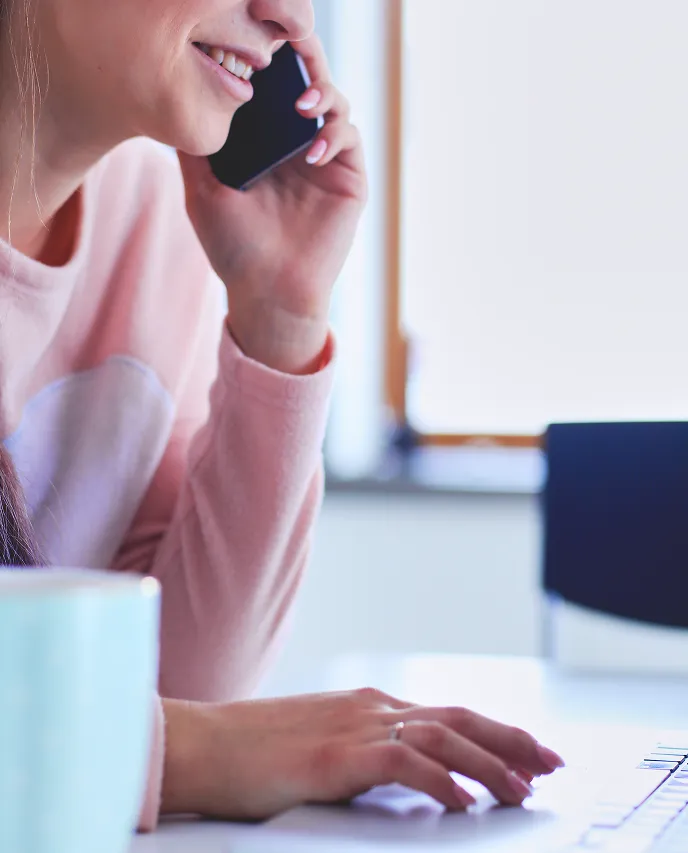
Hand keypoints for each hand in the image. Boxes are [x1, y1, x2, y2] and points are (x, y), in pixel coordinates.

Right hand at [161, 689, 564, 819]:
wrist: (204, 744)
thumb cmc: (256, 752)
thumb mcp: (323, 745)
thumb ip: (367, 753)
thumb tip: (414, 778)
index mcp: (370, 705)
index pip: (447, 714)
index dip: (495, 732)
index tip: (531, 753)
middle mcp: (371, 708)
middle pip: (457, 717)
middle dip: (510, 740)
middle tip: (552, 763)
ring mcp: (354, 727)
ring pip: (440, 736)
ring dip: (487, 762)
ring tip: (522, 789)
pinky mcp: (334, 755)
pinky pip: (401, 763)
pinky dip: (438, 779)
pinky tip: (462, 802)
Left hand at [178, 35, 366, 374]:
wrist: (268, 291)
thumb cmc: (233, 246)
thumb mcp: (202, 190)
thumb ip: (194, 147)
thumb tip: (177, 95)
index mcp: (264, 140)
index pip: (271, 84)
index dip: (269, 56)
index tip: (255, 34)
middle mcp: (296, 143)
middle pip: (307, 80)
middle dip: (303, 57)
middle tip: (291, 43)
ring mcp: (325, 160)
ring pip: (334, 102)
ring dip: (321, 93)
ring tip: (302, 103)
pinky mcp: (348, 179)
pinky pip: (349, 139)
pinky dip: (335, 134)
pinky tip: (313, 150)